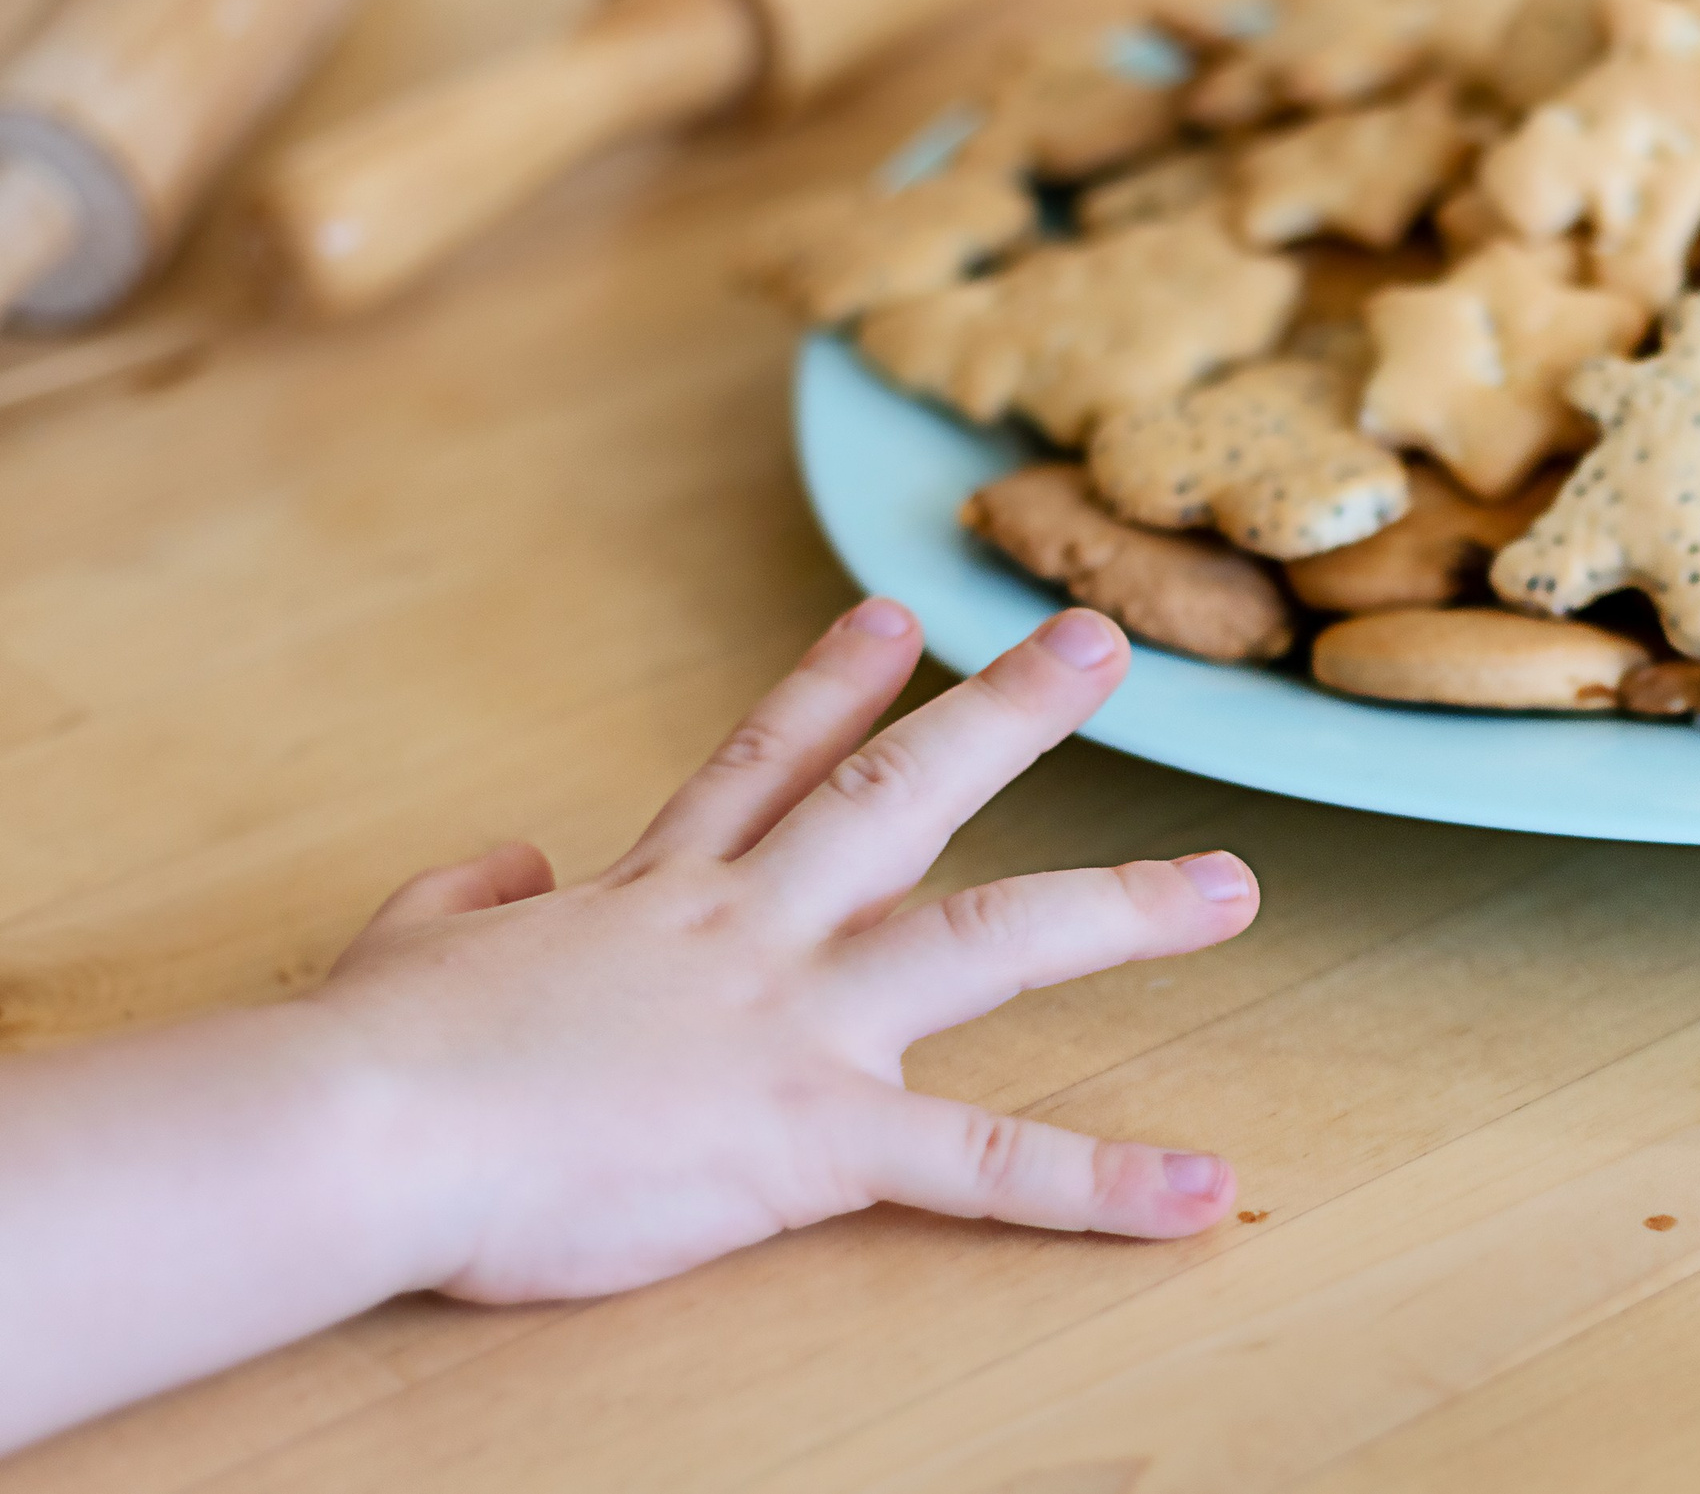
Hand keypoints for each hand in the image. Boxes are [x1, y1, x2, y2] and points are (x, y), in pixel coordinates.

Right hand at [308, 600, 1257, 1303]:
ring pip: (990, 938)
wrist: (357, 1126)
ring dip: (1122, 907)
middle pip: (902, 795)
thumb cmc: (373, 1055)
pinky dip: (1096, 1182)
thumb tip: (511, 861)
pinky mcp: (810, 1133)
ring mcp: (795, 1019)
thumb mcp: (413, 941)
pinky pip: (982, 1162)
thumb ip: (473, 893)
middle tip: (1099, 644)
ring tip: (1232, 884)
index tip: (897, 618)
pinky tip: (1199, 1191)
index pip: (764, 762)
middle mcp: (750, 927)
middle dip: (1010, 716)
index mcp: (657, 890)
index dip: (836, 685)